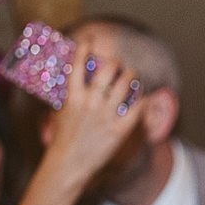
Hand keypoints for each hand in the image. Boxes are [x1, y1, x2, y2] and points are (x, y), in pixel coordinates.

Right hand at [42, 38, 143, 182]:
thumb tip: (77, 76)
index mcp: (73, 96)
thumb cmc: (62, 139)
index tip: (90, 39)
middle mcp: (90, 102)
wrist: (67, 165)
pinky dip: (142, 99)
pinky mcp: (119, 130)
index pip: (78, 63)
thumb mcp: (61, 111)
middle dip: (116, 62)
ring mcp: (105, 115)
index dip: (85, 47)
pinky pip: (138, 107)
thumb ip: (71, 93)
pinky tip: (141, 98)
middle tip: (118, 66)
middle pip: (110, 68)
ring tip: (131, 78)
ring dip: (131, 76)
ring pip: (128, 83)